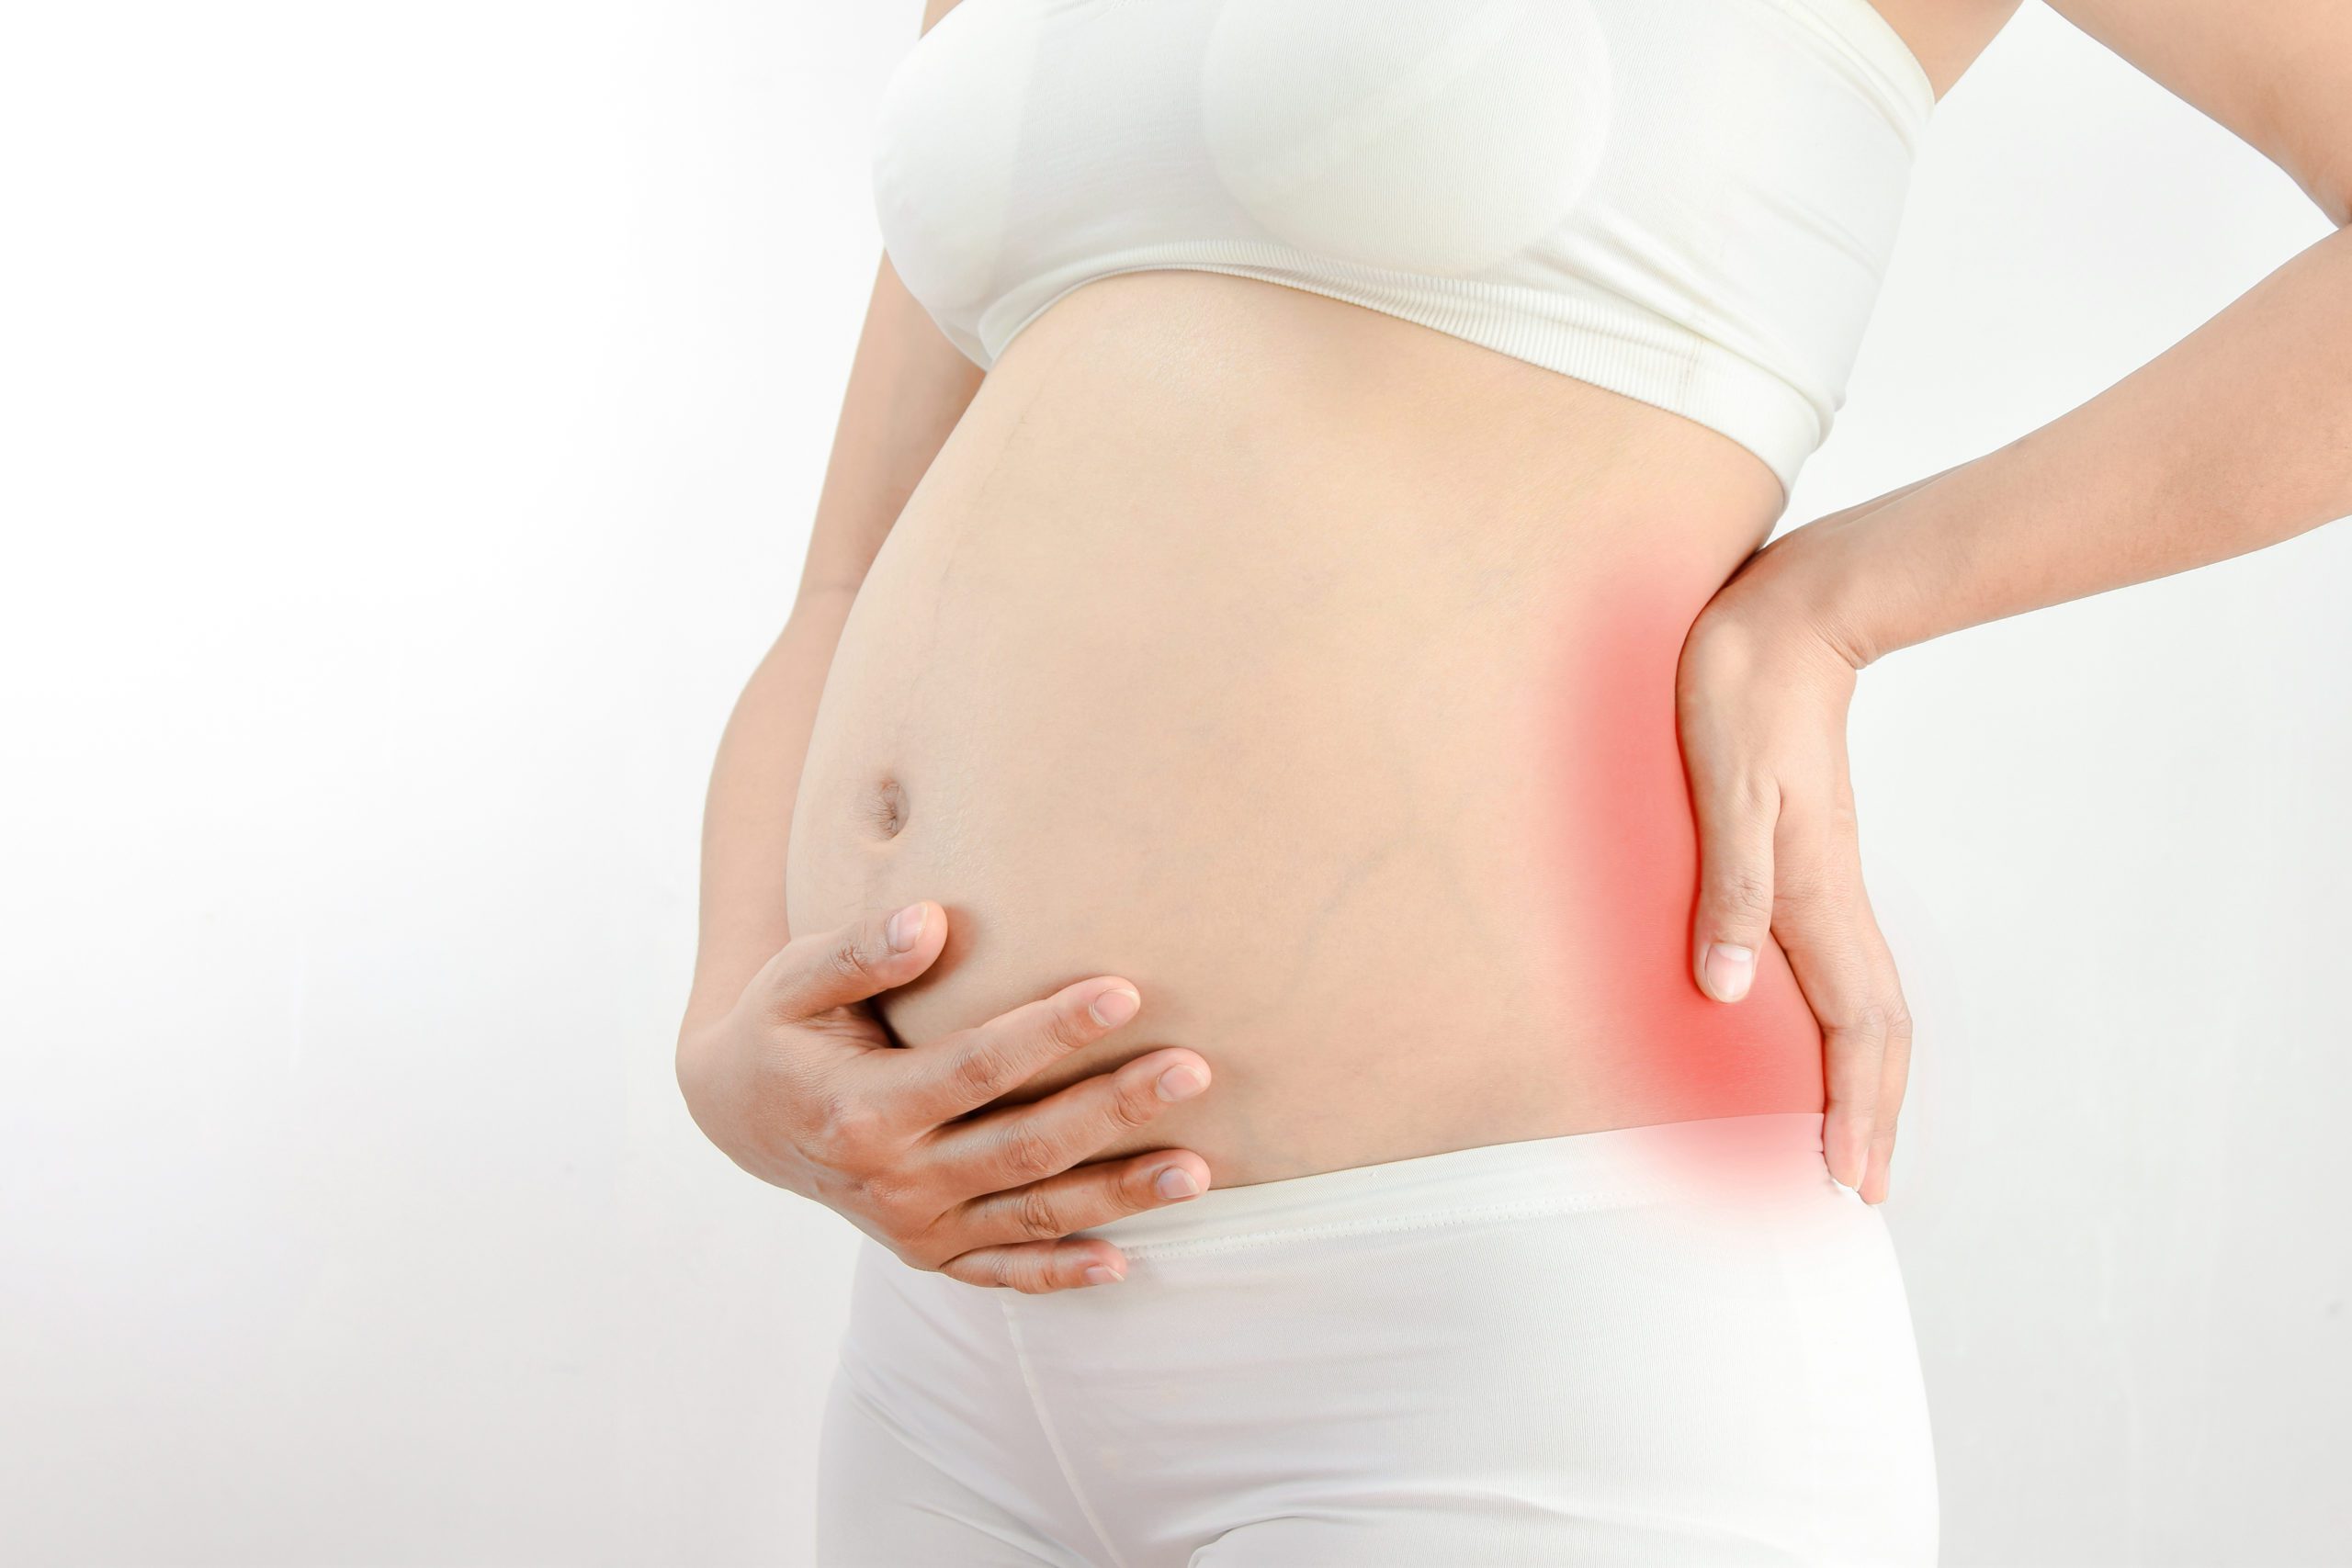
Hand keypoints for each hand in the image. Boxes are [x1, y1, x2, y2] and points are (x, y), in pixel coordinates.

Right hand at [675, 900, 1213, 1289]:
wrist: (739, 1114)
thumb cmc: (780, 1027)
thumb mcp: (794, 980)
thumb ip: (859, 951)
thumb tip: (932, 919)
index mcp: (863, 1109)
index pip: (976, 1067)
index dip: (1051, 1031)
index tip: (1123, 991)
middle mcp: (893, 1181)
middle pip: (1024, 1146)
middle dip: (1112, 1109)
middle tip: (1192, 1070)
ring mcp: (914, 1227)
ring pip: (1032, 1214)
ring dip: (1118, 1195)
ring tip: (1198, 1170)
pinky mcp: (929, 1252)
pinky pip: (1002, 1273)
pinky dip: (1060, 1273)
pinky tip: (1125, 1262)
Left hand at [1677, 537, 1911, 1201]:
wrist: (1786, 615)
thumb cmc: (1741, 690)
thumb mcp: (1724, 786)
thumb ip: (1729, 886)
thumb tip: (1723, 991)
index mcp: (1813, 894)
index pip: (1855, 1028)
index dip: (1854, 1110)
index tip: (1847, 1180)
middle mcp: (1831, 897)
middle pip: (1876, 1030)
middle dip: (1872, 1116)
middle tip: (1858, 1189)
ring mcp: (1827, 878)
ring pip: (1867, 1000)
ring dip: (1865, 1078)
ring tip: (1851, 1138)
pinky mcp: (1810, 856)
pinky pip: (1841, 965)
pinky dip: (1843, 1023)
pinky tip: (1817, 1035)